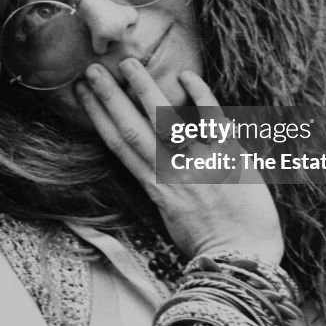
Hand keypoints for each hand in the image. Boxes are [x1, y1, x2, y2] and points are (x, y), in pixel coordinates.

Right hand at [74, 59, 283, 263]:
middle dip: (110, 98)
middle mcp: (170, 173)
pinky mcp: (229, 158)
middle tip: (93, 70)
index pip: (119, 145)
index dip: (99, 117)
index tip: (83, 95)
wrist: (242, 261)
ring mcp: (198, 164)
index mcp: (155, 187)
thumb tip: (156, 164)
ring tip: (128, 64)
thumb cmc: (210, 244)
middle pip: (132, 129)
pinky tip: (185, 76)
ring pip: (163, 121)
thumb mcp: (175, 216)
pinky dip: (199, 96)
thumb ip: (164, 188)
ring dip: (144, 90)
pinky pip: (211, 120)